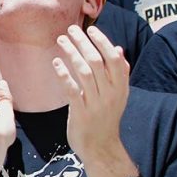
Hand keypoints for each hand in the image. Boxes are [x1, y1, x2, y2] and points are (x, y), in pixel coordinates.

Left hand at [52, 25, 128, 162]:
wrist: (101, 147)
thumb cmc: (106, 117)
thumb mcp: (118, 95)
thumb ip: (119, 73)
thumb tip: (118, 48)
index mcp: (121, 87)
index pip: (115, 59)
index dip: (103, 42)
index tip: (91, 29)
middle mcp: (110, 93)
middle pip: (97, 62)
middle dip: (83, 43)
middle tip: (70, 29)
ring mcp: (96, 103)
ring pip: (84, 72)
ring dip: (71, 53)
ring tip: (60, 40)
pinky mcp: (81, 112)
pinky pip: (72, 89)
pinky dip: (64, 74)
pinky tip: (56, 62)